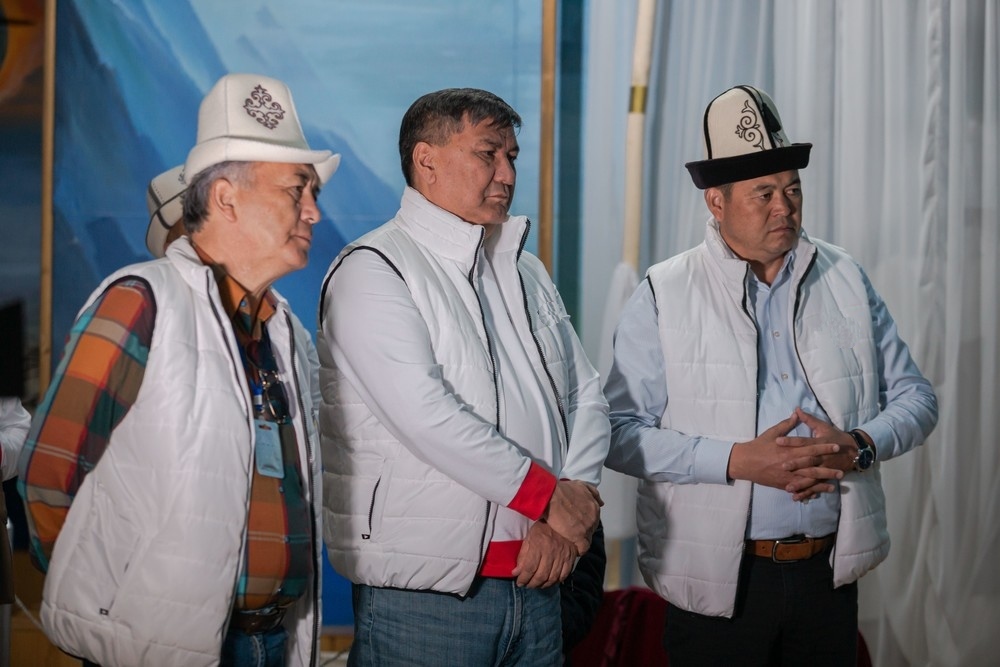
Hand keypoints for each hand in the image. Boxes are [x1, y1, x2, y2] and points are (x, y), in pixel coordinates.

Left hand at [511, 522, 576, 587]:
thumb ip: (522, 556)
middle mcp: (551, 552)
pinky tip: (549, 581)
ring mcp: (562, 556)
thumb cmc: (543, 529)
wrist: (564, 523)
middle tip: (527, 585)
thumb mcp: (529, 538)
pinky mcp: (570, 559)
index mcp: (538, 545)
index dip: (523, 578)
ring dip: (543, 585)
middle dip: (532, 584)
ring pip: (552, 578)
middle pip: (541, 575)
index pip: (530, 567)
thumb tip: (516, 572)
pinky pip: (563, 575)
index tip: (519, 583)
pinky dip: (556, 582)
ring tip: (537, 585)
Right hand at [543, 480, 601, 555]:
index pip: (593, 520)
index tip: (575, 523)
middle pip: (590, 529)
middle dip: (582, 530)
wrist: (551, 496)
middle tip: (570, 529)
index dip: (583, 522)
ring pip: (587, 538)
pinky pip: (583, 548)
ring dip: (579, 539)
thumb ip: (593, 493)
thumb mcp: (581, 486)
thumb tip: (601, 503)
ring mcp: (588, 527)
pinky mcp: (579, 536)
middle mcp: (594, 517)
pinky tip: (572, 547)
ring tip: (568, 538)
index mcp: (595, 507)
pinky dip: (578, 549)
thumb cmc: (563, 489)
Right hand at [728, 412, 843, 497]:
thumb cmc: (758, 446)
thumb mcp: (772, 432)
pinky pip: (799, 487)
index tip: (836, 447)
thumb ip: (786, 424)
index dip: (824, 448)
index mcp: (789, 450)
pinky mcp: (783, 484)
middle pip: (813, 466)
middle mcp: (790, 464)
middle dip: (828, 468)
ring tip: (835, 483)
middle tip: (843, 470)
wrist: (745, 462)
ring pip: (809, 479)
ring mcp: (787, 475)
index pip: (811, 448)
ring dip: (823, 481)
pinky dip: (810, 490)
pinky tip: (819, 492)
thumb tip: (797, 414)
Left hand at [776, 408, 859, 499]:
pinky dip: (807, 492)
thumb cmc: (836, 436)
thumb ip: (809, 419)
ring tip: (787, 487)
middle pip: (808, 461)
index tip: (778, 441)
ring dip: (800, 483)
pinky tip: (796, 497)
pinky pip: (816, 486)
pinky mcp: (827, 478)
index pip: (804, 442)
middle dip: (796, 464)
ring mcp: (825, 469)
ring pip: (812, 477)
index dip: (791, 441)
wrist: (855, 451)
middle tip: (782, 466)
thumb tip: (796, 409)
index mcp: (820, 443)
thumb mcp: (823, 426)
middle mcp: (822, 457)